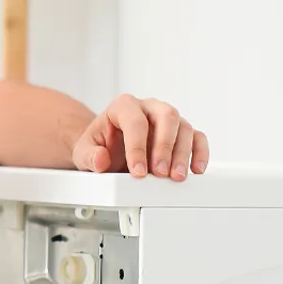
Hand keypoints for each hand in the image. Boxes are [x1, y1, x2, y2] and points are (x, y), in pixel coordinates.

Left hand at [72, 94, 208, 181]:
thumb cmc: (98, 146)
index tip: (137, 171)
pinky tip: (195, 169)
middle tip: (160, 173)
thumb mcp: (84, 153)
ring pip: (183, 127)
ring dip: (182, 154)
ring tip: (176, 177)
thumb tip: (100, 159)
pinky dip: (199, 153)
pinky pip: (197, 137)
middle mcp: (148, 108)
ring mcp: (166, 119)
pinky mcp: (179, 132)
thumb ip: (89, 156)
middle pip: (166, 117)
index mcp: (123, 106)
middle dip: (165, 147)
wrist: (106, 148)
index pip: (135, 121)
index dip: (138, 147)